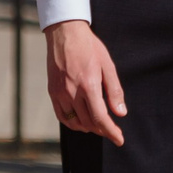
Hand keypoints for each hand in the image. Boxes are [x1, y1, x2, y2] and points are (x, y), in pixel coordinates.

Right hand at [46, 20, 127, 145]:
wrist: (65, 33)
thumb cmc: (89, 47)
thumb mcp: (108, 65)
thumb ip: (114, 91)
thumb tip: (120, 113)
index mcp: (88, 85)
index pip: (100, 118)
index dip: (111, 132)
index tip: (119, 139)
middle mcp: (72, 92)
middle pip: (88, 122)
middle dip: (102, 130)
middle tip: (111, 130)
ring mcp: (60, 93)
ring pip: (74, 122)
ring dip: (88, 128)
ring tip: (98, 126)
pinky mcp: (52, 92)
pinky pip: (62, 116)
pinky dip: (72, 123)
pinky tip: (81, 122)